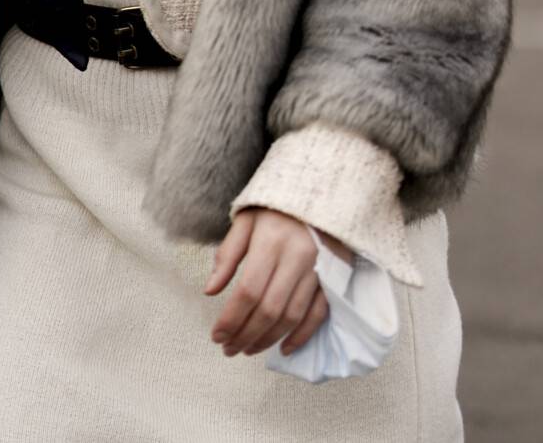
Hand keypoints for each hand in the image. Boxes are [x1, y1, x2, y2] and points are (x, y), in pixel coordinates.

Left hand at [205, 207, 352, 358]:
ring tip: (247, 349)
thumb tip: (209, 291)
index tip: (216, 335)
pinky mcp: (332, 279)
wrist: (322, 193)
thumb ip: (227, 254)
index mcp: (271, 241)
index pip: (248, 290)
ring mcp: (318, 270)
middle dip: (246, 334)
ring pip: (292, 316)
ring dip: (268, 339)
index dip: (231, 318)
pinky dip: (302, 336)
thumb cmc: (276, 208)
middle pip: (269, 308)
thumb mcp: (246, 219)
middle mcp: (297, 258)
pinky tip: (283, 348)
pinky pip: (318, 314)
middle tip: (228, 349)